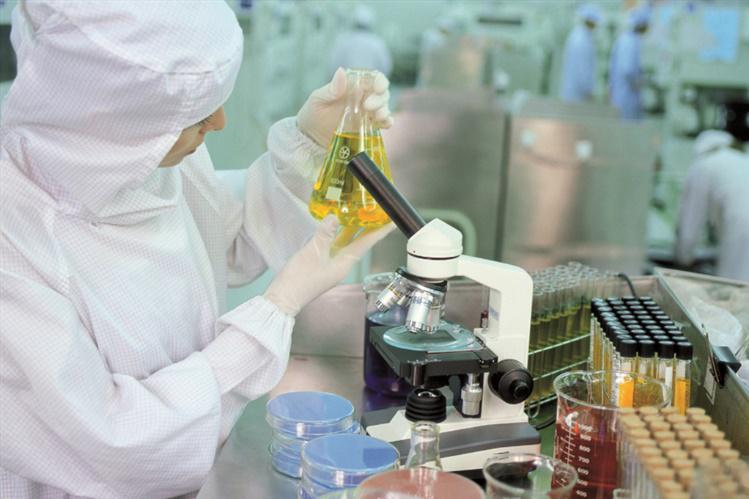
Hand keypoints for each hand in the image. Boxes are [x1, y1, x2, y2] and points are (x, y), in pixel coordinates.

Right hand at [264, 217, 393, 316]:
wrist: (283, 298)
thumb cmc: (299, 278)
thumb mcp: (313, 252)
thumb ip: (325, 233)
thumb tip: (335, 217)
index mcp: (345, 264)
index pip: (366, 244)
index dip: (379, 231)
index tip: (391, 221)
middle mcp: (342, 265)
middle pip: (359, 243)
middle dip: (368, 228)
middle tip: (377, 213)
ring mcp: (332, 265)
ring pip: (347, 244)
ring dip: (354, 230)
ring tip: (360, 214)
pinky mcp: (321, 265)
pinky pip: (335, 246)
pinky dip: (338, 235)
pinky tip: (336, 226)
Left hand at [296, 67, 393, 147]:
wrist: (311, 139)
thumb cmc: (313, 114)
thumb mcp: (318, 100)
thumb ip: (332, 89)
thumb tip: (341, 71)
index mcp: (352, 87)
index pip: (372, 78)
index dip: (379, 80)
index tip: (378, 86)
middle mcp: (362, 98)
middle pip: (381, 93)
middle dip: (380, 98)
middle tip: (368, 106)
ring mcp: (366, 113)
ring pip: (384, 107)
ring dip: (385, 110)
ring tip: (378, 116)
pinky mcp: (368, 128)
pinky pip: (383, 123)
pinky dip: (388, 122)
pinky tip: (385, 124)